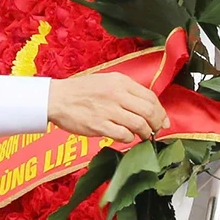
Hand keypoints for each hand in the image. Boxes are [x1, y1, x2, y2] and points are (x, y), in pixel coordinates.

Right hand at [47, 73, 166, 144]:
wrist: (56, 98)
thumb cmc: (81, 91)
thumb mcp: (106, 81)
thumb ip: (126, 91)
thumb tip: (147, 106)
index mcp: (120, 81)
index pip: (150, 97)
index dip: (160, 111)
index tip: (162, 120)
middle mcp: (116, 94)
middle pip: (149, 111)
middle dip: (156, 124)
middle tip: (155, 130)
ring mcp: (108, 110)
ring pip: (139, 124)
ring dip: (145, 133)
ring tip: (142, 136)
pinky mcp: (99, 125)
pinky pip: (124, 135)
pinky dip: (129, 138)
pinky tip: (125, 137)